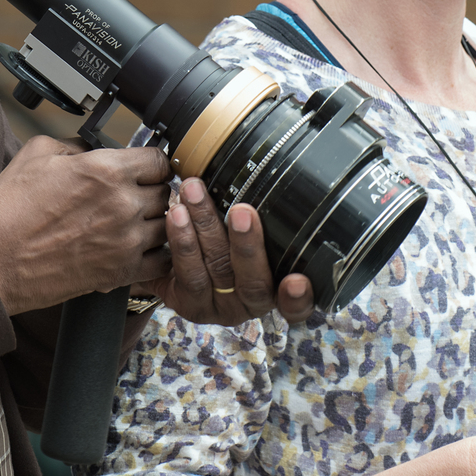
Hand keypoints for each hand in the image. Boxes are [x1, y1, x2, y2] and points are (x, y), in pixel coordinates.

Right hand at [0, 135, 172, 313]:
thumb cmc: (9, 208)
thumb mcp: (37, 152)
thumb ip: (76, 144)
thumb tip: (93, 149)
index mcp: (106, 169)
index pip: (158, 160)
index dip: (150, 163)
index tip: (142, 169)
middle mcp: (123, 204)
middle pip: (165, 192)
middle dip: (150, 191)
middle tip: (131, 196)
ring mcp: (125, 241)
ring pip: (166, 226)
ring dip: (152, 223)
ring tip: (130, 224)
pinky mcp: (120, 272)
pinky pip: (160, 261)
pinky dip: (153, 254)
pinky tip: (134, 249)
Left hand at [143, 177, 314, 325]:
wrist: (177, 260)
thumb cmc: (228, 235)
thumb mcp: (249, 226)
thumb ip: (259, 215)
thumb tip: (279, 168)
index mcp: (278, 288)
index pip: (296, 304)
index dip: (299, 296)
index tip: (297, 281)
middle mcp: (251, 303)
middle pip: (254, 283)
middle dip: (247, 246)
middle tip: (242, 212)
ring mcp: (219, 306)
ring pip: (216, 271)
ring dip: (206, 228)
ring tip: (194, 194)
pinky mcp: (188, 303)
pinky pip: (186, 275)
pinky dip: (181, 242)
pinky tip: (176, 215)